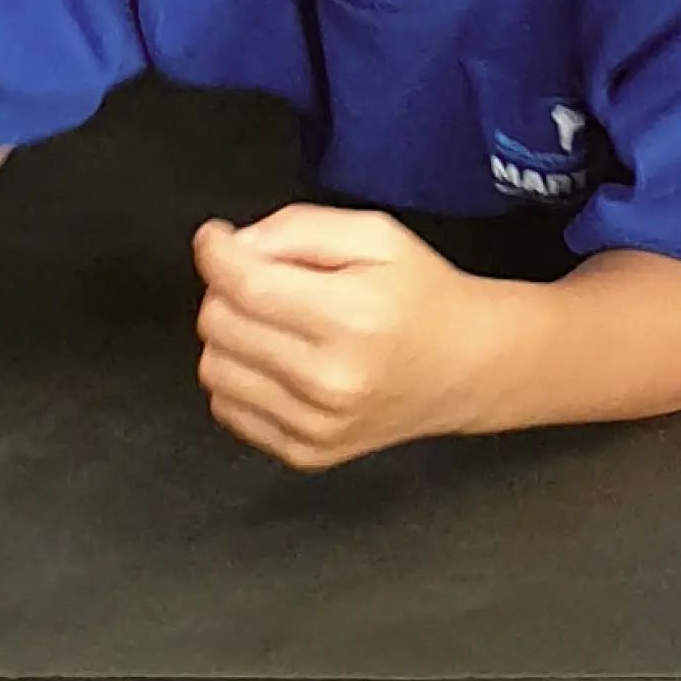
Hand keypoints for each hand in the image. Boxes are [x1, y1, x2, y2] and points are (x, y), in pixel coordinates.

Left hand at [193, 207, 488, 471]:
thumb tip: (234, 247)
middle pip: (220, 325)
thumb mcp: (375, 233)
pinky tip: (275, 361)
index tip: (215, 238)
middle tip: (262, 279)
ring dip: (229, 336)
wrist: (467, 365)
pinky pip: (228, 409)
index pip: (245, 285)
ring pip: (214, 369)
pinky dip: (239, 378)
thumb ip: (297, 227)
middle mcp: (330, 380)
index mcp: (352, 318)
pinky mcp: (305, 453)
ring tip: (271, 321)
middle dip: (226, 290)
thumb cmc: (422, 296)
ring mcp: (316, 425)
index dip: (215, 252)